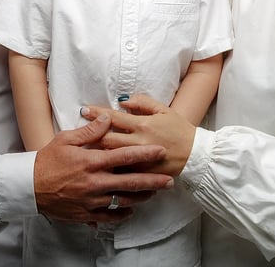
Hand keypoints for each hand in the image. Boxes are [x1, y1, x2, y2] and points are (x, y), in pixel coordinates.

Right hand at [34, 113, 173, 223]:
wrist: (28, 187)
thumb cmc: (47, 160)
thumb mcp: (66, 139)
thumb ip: (89, 131)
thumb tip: (107, 118)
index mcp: (92, 162)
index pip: (124, 157)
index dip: (145, 154)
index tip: (161, 151)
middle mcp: (95, 182)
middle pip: (130, 182)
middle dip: (152, 180)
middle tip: (169, 179)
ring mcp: (92, 200)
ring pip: (123, 200)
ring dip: (141, 197)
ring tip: (154, 193)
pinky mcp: (86, 214)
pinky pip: (109, 216)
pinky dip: (122, 213)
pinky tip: (131, 209)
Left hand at [81, 94, 195, 176]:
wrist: (196, 155)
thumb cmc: (180, 130)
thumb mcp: (164, 110)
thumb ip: (143, 103)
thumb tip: (124, 101)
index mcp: (143, 125)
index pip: (114, 117)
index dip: (97, 113)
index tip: (84, 110)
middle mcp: (139, 142)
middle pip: (107, 139)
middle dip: (91, 135)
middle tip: (78, 132)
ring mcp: (140, 160)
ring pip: (112, 157)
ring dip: (97, 153)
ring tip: (83, 150)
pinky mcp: (143, 174)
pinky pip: (122, 172)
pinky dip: (110, 169)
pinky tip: (100, 168)